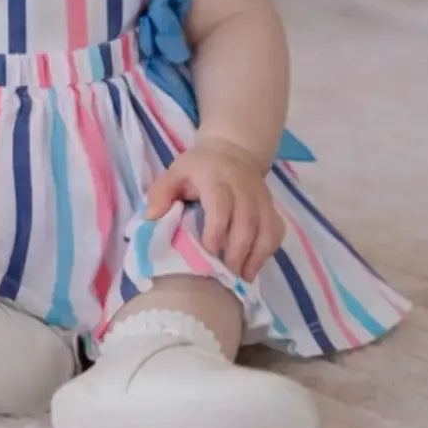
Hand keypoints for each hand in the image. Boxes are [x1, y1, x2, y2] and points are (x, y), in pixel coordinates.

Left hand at [145, 138, 284, 281]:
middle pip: (247, 222)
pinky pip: (276, 231)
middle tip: (226, 274)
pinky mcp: (271, 207)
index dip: (216, 229)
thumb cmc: (198, 168)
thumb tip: (151, 217)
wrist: (232, 151)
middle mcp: (243, 188)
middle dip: (237, 252)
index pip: (221, 204)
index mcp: (216, 179)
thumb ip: (161, 193)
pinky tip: (253, 266)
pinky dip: (268, 251)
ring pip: (267, 230)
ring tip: (242, 277)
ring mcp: (261, 198)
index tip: (208, 251)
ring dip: (256, 256)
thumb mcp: (175, 172)